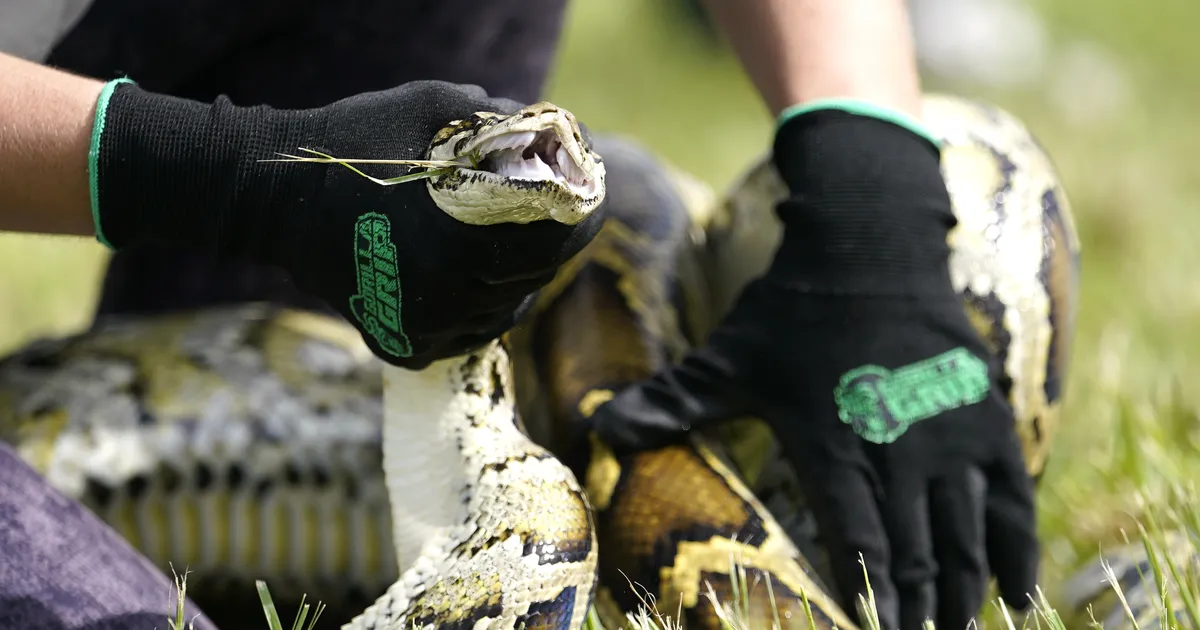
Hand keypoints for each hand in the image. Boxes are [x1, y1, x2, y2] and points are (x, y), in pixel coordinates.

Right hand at [88, 80, 603, 367]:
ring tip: (511, 250)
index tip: (587, 202)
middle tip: (554, 222)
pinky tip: (475, 283)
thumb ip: (492, 118)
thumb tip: (541, 129)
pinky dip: (478, 312)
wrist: (269, 198)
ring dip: (517, 282)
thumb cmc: (350, 143)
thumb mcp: (428, 107)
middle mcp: (447, 294)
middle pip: (533, 279)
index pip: (554, 244)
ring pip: (502, 312)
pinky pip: (463, 336)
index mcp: (462, 238)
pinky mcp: (399, 343)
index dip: (582, 221)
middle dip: (550, 248)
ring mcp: (422, 326)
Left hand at [588, 106, 1037, 628]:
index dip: (869, 598)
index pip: (856, 540)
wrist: (868, 245)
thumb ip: (670, 403)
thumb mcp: (726, 360)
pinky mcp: (984, 417)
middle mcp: (898, 447)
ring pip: (966, 535)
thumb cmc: (791, 310)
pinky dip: (1017, 548)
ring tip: (958, 629)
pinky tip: (1018, 591)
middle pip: (916, 553)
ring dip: (963, 591)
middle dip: (918, 609)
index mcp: (831, 443)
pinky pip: (1012, 497)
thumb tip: (598, 429)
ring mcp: (949, 435)